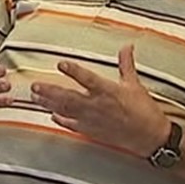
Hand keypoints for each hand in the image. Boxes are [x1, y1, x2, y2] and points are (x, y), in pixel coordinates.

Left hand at [31, 46, 170, 156]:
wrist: (149, 137)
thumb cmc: (144, 111)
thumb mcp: (135, 84)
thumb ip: (126, 64)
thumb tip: (127, 47)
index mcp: (108, 91)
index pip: (87, 79)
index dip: (74, 71)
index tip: (61, 64)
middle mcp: (97, 106)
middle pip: (68, 97)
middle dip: (50, 91)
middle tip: (34, 85)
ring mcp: (92, 120)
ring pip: (65, 111)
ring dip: (49, 104)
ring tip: (35, 97)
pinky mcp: (92, 132)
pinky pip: (72, 125)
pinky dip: (60, 120)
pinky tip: (51, 116)